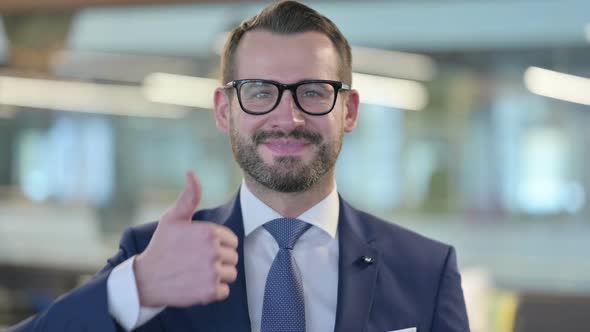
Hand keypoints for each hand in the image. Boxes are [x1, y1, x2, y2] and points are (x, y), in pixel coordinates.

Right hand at [134, 171, 238, 306]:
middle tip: (197, 261)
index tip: (200, 247)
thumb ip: (189, 196)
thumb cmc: (162, 246)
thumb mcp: (173, 218)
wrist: (145, 279)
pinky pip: (225, 291)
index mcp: (209, 232)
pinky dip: (214, 291)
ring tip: (198, 272)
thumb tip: (191, 172)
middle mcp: (213, 251)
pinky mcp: (210, 292)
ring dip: (218, 275)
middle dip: (219, 259)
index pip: (231, 240)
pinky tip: (197, 284)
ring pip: (231, 274)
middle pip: (233, 257)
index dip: (218, 244)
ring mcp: (212, 273)